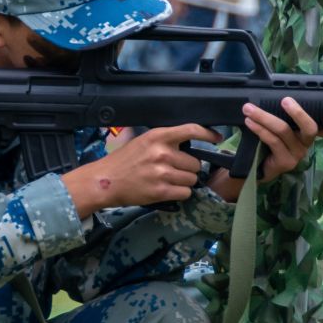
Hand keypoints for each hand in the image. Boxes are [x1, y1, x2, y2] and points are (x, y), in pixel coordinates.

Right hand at [60, 123, 209, 216]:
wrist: (105, 181)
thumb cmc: (124, 161)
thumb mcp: (143, 141)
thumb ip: (165, 141)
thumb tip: (190, 143)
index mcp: (158, 136)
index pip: (192, 130)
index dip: (208, 134)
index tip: (217, 138)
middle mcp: (162, 153)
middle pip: (195, 163)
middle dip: (188, 168)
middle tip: (173, 170)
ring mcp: (162, 173)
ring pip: (192, 179)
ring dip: (184, 181)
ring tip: (168, 180)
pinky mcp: (161, 191)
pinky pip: (186, 192)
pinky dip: (180, 193)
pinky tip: (167, 189)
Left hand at [211, 96, 322, 202]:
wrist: (259, 166)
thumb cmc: (272, 142)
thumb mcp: (280, 127)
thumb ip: (284, 116)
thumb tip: (275, 94)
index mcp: (308, 133)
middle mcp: (307, 144)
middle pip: (309, 127)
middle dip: (298, 112)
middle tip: (285, 100)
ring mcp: (297, 154)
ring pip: (284, 131)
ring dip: (264, 117)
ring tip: (249, 109)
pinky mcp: (285, 162)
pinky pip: (273, 141)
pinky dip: (260, 129)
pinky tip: (250, 122)